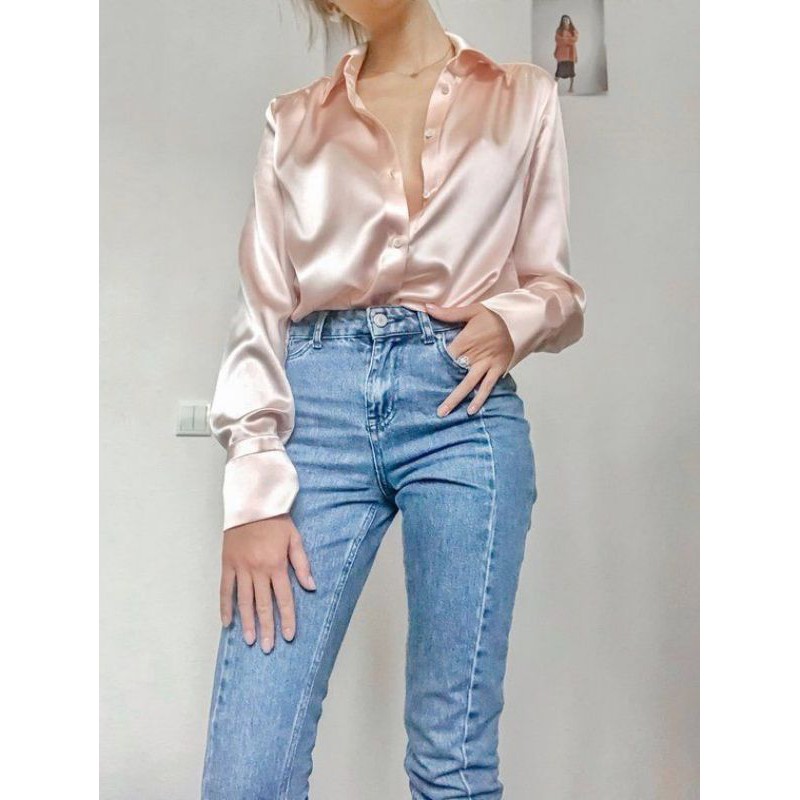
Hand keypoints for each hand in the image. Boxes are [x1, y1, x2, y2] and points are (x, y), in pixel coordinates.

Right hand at [220, 514, 315, 652]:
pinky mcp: (228, 564)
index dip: (287, 618)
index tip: (288, 636)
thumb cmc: (276, 520)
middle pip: (263, 604)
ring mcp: (241, 568)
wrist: (252, 503)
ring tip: (249, 641)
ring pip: (244, 601)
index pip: (284, 598)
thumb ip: (302, 564)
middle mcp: (258, 570)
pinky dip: (225, 606)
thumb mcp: (295, 538)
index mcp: (276, 564)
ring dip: (247, 622)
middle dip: (266, 628)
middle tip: (267, 647)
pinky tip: (227, 622)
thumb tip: (311, 587)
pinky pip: (225, 589)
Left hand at [425, 302, 513, 416]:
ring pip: (470, 384)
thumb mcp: (471, 311)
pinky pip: (487, 386)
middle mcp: (475, 355)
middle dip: (444, 389)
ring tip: (445, 413)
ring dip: (458, 399)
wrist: (517, 322)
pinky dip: (480, 397)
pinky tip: (472, 410)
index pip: (446, 356)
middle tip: (433, 407)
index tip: (425, 376)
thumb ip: (449, 313)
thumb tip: (427, 308)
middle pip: (455, 374)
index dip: (436, 366)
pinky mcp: (497, 369)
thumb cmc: (491, 317)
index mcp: (466, 341)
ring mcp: (487, 364)